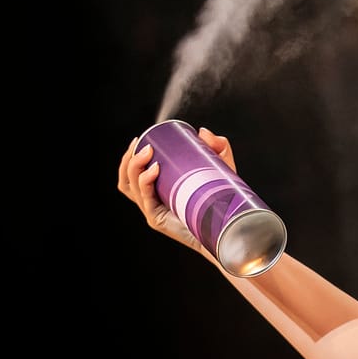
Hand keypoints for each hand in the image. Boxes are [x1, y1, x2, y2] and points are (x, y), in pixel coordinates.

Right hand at [117, 127, 236, 254]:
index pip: (133, 175)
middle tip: (143, 143)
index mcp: (158, 192)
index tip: (141, 139)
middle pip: (127, 179)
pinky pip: (146, 199)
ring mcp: (153, 212)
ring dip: (134, 166)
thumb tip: (202, 132)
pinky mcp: (158, 220)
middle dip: (130, 158)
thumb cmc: (224, 201)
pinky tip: (154, 169)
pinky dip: (146, 182)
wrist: (230, 227)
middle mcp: (151, 203)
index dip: (131, 158)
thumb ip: (218, 147)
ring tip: (147, 151)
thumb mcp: (222, 169)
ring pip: (131, 187)